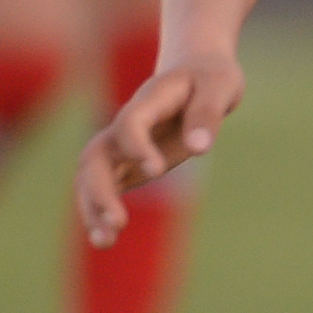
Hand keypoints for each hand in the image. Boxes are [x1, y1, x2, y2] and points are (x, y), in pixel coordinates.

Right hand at [76, 51, 245, 245]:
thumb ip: (208, 114)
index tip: (156, 171)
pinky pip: (106, 186)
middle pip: (95, 155)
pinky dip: (101, 210)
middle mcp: (127, 124)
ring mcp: (124, 144)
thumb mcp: (220, 86)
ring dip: (93, 206)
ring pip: (92, 174)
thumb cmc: (211, 78)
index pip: (131, 123)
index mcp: (150, 100)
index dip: (137, 146)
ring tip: (104, 241)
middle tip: (118, 222)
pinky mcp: (129, 162)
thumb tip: (199, 148)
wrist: (196, 70)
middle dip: (100, 189)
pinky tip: (106, 240)